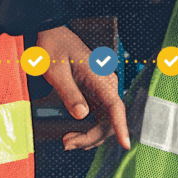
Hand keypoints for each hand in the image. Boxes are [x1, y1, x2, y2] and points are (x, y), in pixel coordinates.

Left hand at [35, 26, 130, 150]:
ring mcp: (102, 90)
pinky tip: (75, 135)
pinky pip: (98, 117)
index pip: (116, 107)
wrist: (52, 34)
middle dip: (91, 137)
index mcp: (100, 77)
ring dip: (89, 136)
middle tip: (68, 143)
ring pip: (104, 122)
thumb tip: (81, 115)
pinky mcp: (96, 94)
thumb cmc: (54, 48)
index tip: (125, 143)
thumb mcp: (56, 71)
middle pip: (109, 120)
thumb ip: (69, 93)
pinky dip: (88, 130)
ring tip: (68, 141)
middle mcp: (106, 85)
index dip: (121, 127)